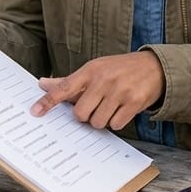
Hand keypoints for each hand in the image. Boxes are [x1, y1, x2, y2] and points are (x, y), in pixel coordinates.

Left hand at [30, 51, 163, 130]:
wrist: (155, 67)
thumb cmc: (119, 69)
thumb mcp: (95, 69)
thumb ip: (68, 80)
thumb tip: (42, 83)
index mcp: (90, 70)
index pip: (64, 88)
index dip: (48, 101)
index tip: (35, 112)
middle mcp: (104, 79)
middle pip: (80, 114)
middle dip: (86, 116)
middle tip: (95, 107)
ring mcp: (119, 91)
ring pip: (98, 122)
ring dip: (102, 120)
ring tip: (111, 107)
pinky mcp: (134, 102)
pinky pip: (116, 124)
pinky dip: (117, 121)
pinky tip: (122, 109)